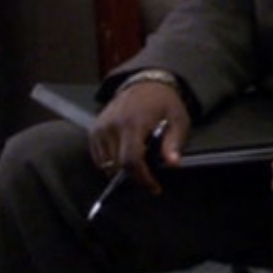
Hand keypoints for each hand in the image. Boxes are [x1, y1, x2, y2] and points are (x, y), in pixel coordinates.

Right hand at [89, 80, 188, 194]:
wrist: (144, 83)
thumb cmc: (165, 103)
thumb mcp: (178, 119)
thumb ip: (174, 142)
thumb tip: (173, 164)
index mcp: (133, 123)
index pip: (131, 159)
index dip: (142, 178)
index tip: (154, 188)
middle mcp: (111, 126)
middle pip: (116, 165)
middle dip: (133, 179)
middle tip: (149, 183)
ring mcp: (99, 128)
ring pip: (105, 164)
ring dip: (121, 174)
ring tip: (140, 173)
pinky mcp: (93, 130)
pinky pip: (98, 157)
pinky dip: (110, 165)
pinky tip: (126, 163)